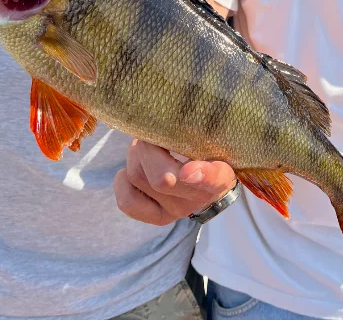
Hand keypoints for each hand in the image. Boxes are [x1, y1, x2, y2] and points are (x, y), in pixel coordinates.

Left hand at [114, 140, 236, 225]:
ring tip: (145, 145)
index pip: (213, 180)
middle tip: (151, 132)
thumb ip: (194, 134)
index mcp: (219, 177)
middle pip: (162, 179)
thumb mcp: (211, 140)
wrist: (211, 187)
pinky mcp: (156, 217)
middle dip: (147, 147)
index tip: (187, 170)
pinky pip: (127, 202)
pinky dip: (123, 180)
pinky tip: (132, 170)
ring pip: (139, 179)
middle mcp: (197, 200)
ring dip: (135, 155)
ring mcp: (175, 211)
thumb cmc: (209, 153)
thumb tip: (161, 125)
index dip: (199, 176)